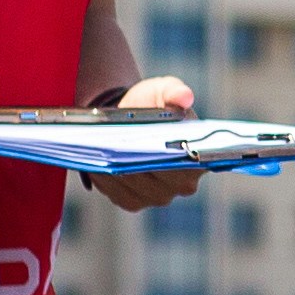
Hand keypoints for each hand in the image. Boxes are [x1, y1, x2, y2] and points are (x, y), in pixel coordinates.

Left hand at [95, 72, 205, 216]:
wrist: (133, 124)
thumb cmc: (154, 106)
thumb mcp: (164, 91)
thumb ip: (175, 92)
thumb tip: (184, 97)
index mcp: (200, 160)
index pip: (186, 163)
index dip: (168, 153)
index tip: (149, 140)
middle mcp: (183, 185)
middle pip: (157, 177)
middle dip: (136, 159)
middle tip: (115, 142)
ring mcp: (157, 197)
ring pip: (134, 185)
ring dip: (117, 168)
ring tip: (100, 149)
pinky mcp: (133, 203)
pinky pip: (116, 192)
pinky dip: (105, 177)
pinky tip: (95, 161)